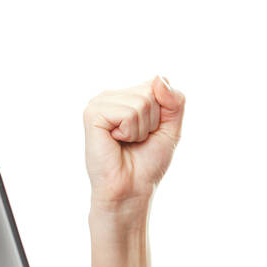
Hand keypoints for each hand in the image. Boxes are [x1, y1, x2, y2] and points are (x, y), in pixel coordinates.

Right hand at [83, 74, 185, 208]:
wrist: (131, 188)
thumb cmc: (148, 161)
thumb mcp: (171, 128)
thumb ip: (174, 100)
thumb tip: (159, 78)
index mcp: (128, 95)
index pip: (159, 84)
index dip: (164, 113)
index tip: (150, 132)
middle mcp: (112, 96)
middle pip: (151, 92)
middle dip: (152, 121)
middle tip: (137, 140)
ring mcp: (100, 103)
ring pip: (141, 102)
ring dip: (141, 129)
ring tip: (127, 142)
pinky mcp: (92, 113)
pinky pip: (128, 113)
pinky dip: (130, 132)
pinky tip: (116, 141)